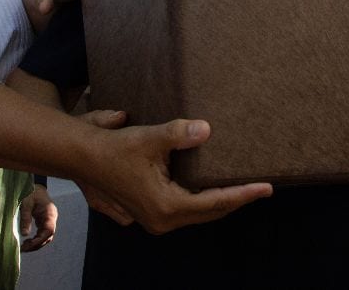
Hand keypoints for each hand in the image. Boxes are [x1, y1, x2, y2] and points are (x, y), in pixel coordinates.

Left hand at [19, 184, 57, 251]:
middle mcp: (52, 218)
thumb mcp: (26, 204)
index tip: (28, 245)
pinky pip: (42, 233)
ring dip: (36, 243)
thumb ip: (26, 218)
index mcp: (50, 213)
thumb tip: (24, 235)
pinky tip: (27, 242)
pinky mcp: (44, 221)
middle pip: (48, 236)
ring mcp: (49, 220)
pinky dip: (35, 239)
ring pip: (45, 237)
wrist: (34, 186)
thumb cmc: (30, 192)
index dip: (40, 240)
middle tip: (23, 249)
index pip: (49, 230)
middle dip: (37, 244)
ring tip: (24, 247)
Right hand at [74, 117, 272, 233]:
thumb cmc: (115, 149)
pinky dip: (202, 200)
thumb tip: (206, 129)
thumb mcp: (149, 138)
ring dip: (219, 201)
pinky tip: (212, 188)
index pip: (215, 203)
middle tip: (262, 188)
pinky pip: (186, 209)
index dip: (242, 194)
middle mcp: (162, 220)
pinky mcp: (150, 211)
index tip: (266, 188)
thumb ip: (178, 134)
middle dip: (236, 200)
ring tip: (243, 189)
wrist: (82, 158)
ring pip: (198, 212)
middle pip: (210, 212)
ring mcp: (155, 218)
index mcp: (166, 207)